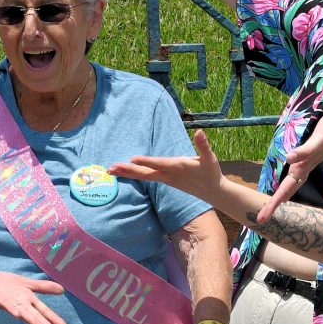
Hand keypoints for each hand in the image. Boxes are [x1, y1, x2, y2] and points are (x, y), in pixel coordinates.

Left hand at [110, 129, 226, 204]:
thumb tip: (200, 131)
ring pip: (143, 177)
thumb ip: (204, 145)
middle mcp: (169, 175)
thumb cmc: (211, 173)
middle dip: (128, 170)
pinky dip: (133, 175)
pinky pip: (145, 178)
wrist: (212, 192)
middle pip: (145, 173)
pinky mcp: (165, 181)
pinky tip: (123, 173)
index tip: (133, 159)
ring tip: (110, 170)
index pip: (160, 164)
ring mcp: (165, 179)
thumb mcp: (210, 158)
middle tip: (112, 168)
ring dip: (127, 173)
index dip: (147, 161)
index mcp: (178, 168)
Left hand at [254, 111, 322, 222]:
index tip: (263, 217)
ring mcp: (305, 166)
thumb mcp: (317, 140)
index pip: (284, 190)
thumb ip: (304, 151)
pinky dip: (286, 187)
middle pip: (285, 192)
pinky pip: (293, 178)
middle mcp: (302, 170)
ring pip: (289, 187)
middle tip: (261, 220)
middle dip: (273, 206)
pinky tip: (284, 190)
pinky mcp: (307, 159)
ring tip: (269, 209)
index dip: (273, 204)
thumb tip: (288, 159)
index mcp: (302, 169)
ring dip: (279, 198)